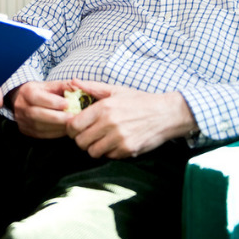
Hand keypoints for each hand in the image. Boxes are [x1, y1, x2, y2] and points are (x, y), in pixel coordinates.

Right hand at [10, 80, 75, 138]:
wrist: (24, 99)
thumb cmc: (41, 91)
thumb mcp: (51, 85)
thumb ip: (64, 86)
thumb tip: (77, 88)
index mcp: (26, 92)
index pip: (37, 97)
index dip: (52, 102)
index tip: (67, 103)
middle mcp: (21, 106)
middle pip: (36, 114)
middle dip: (56, 117)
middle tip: (72, 117)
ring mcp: (22, 120)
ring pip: (38, 127)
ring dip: (57, 127)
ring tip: (71, 124)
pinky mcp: (26, 130)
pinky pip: (41, 135)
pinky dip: (55, 133)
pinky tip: (65, 129)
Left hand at [65, 80, 197, 158]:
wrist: (167, 114)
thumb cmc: (139, 101)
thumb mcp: (116, 90)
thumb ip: (92, 88)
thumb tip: (72, 82)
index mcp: (103, 108)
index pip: (74, 125)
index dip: (71, 128)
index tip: (76, 127)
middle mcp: (110, 124)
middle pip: (80, 142)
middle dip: (81, 139)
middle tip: (88, 134)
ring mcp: (119, 139)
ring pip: (93, 152)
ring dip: (94, 147)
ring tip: (102, 139)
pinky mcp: (129, 150)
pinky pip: (109, 156)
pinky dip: (109, 152)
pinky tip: (115, 142)